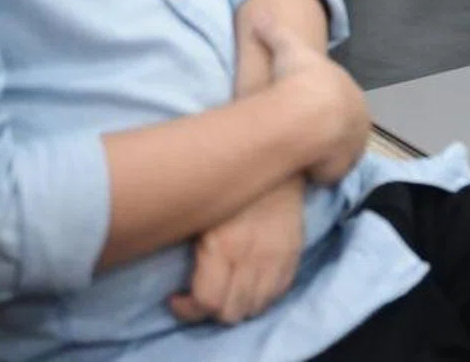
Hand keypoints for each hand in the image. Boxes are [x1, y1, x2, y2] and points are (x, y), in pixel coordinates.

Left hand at [168, 178, 304, 325]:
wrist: (275, 158)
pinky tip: (249, 282)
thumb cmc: (227, 181)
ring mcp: (277, 258)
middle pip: (232, 312)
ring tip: (226, 288)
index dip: (188, 309)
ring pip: (256, 307)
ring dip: (238, 304)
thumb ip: (193, 249)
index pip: (208, 303)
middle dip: (211, 309)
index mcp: (224, 246)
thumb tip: (174, 279)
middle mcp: (253, 258)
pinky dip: (262, 296)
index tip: (177, 297)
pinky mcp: (294, 254)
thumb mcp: (200, 211)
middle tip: (201, 293)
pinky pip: (278, 293)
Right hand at [259, 22, 369, 186]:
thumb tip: (260, 16)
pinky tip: (298, 168)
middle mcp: (359, 121)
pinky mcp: (340, 170)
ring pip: (336, 152)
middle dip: (323, 130)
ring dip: (321, 153)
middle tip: (297, 132)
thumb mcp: (288, 47)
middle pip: (341, 128)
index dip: (320, 104)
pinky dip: (315, 171)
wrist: (308, 114)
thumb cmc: (302, 77)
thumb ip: (274, 32)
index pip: (339, 101)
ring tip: (296, 151)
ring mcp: (351, 148)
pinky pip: (327, 173)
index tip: (301, 106)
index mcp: (352, 93)